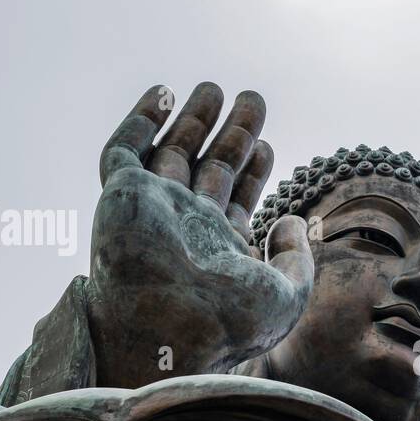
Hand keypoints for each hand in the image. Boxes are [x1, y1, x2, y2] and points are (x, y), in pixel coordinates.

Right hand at [86, 82, 313, 387]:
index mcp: (218, 251)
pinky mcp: (121, 196)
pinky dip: (139, 121)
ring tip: (216, 88)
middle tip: (252, 98)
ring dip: (193, 120)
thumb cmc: (227, 325)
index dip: (252, 171)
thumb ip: (298, 258)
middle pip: (209, 169)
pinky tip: (163, 94)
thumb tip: (294, 221)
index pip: (235, 200)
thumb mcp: (287, 296)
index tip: (267, 145)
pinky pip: (123, 151)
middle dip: (231, 134)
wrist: (168, 332)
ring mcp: (152, 210)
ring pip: (171, 153)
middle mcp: (184, 228)